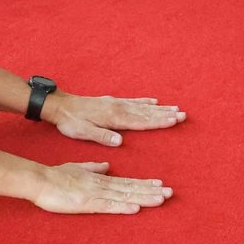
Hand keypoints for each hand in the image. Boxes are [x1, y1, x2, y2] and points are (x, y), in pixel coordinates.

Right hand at [30, 161, 170, 215]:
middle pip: (130, 188)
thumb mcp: (77, 169)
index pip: (126, 182)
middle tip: (170, 192)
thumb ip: (93, 168)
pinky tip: (136, 208)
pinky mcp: (86, 204)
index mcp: (99, 179)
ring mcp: (95, 194)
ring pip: (124, 196)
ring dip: (144, 198)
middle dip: (151, 191)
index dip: (144, 184)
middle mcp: (101, 185)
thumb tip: (108, 167)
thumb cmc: (55, 176)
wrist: (39, 180)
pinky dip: (123, 207)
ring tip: (161, 198)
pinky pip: (108, 206)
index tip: (160, 184)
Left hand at [45, 92, 187, 147]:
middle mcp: (118, 108)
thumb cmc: (71, 122)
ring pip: (143, 107)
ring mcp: (116, 103)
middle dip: (166, 114)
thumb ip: (102, 136)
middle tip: (183, 114)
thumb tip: (120, 141)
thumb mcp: (83, 132)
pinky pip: (133, 101)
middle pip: (146, 113)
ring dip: (160, 108)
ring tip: (175, 108)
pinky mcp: (112, 102)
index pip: (140, 122)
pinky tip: (154, 102)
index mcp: (113, 118)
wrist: (60, 106)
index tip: (174, 121)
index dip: (158, 122)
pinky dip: (145, 102)